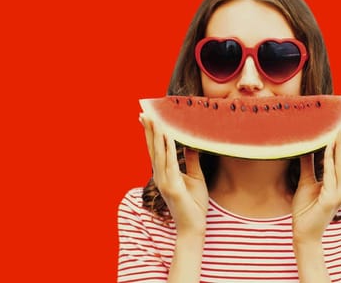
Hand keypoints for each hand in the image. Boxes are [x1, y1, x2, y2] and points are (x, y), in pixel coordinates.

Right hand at [140, 114, 208, 234]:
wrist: (194, 226)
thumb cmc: (194, 204)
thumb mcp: (195, 177)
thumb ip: (191, 160)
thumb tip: (190, 143)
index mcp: (164, 173)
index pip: (155, 150)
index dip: (151, 133)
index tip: (147, 117)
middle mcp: (160, 176)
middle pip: (153, 149)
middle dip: (149, 130)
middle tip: (145, 112)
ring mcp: (165, 182)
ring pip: (159, 153)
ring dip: (157, 135)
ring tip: (155, 119)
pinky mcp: (173, 187)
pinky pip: (171, 164)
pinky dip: (169, 149)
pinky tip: (168, 136)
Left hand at [292, 124, 340, 241]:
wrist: (304, 233)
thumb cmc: (306, 210)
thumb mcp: (306, 183)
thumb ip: (309, 166)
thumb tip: (307, 149)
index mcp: (340, 184)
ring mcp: (339, 194)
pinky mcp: (331, 199)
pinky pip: (330, 175)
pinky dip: (330, 161)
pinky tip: (329, 148)